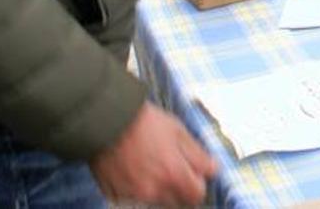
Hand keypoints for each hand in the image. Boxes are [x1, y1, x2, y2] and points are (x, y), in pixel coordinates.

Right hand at [89, 102, 215, 205]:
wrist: (106, 121)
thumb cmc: (146, 122)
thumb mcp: (179, 131)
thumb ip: (198, 155)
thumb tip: (213, 170)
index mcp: (173, 174)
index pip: (197, 195)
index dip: (198, 182)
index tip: (193, 170)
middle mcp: (153, 190)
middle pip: (176, 199)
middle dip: (179, 185)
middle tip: (171, 162)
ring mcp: (132, 194)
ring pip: (155, 198)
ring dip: (158, 186)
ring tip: (149, 160)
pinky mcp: (114, 194)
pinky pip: (133, 196)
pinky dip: (136, 186)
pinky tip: (133, 165)